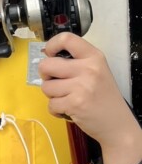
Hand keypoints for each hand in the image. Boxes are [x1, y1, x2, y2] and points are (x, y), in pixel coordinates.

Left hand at [38, 33, 141, 163]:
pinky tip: (68, 109)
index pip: (66, 39)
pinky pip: (50, 104)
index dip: (51, 45)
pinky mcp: (75, 104)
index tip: (49, 54)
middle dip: (46, 76)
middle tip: (56, 82)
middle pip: (46, 65)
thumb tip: (46, 56)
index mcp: (94, 57)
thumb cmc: (103, 97)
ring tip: (67, 98)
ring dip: (52, 95)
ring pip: (46, 87)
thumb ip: (76, 62)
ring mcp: (81, 86)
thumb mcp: (97, 71)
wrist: (117, 124)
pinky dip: (56, 110)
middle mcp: (88, 69)